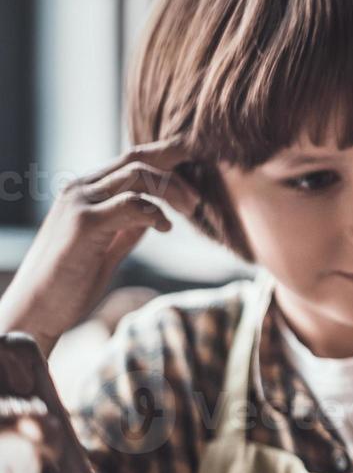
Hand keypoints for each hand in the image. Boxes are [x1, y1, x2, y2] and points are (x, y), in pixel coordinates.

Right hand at [0, 140, 201, 356]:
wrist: (35, 312)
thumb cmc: (70, 283)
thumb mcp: (106, 248)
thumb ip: (126, 227)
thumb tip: (153, 213)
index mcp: (85, 192)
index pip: (132, 162)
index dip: (167, 165)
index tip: (194, 182)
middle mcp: (79, 189)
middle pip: (138, 160)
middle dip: (175, 173)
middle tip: (197, 201)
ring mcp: (79, 203)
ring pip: (138, 174)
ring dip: (171, 190)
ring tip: (190, 210)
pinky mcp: (84, 223)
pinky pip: (131, 203)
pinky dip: (155, 212)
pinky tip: (165, 228)